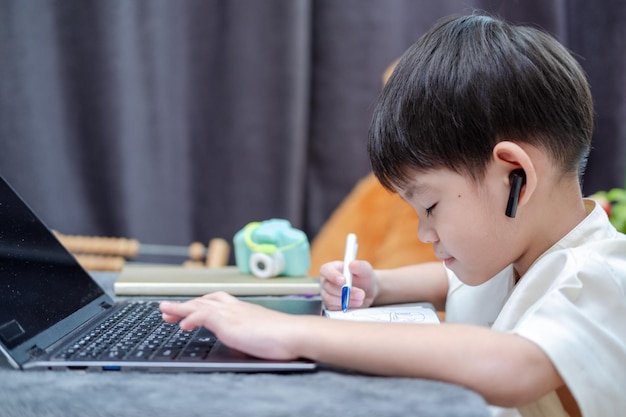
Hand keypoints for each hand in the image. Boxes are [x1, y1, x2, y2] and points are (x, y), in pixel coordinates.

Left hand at [159, 292, 302, 359]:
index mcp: (244, 310)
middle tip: (168, 308)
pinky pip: (203, 315)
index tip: (189, 310)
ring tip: (165, 311)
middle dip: (185, 304)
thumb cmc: (284, 338)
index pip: (218, 302)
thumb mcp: (263, 333)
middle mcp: (236, 308)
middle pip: (205, 300)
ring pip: (200, 304)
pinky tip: (182, 324)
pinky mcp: (228, 321)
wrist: (294, 333)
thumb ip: (252, 333)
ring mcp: (231, 313)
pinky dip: (190, 317)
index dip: (201, 304)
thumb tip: (248, 340)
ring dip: (180, 307)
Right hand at [319, 259, 377, 309]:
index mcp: (332, 268)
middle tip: (360, 293)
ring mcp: (327, 293)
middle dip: (344, 291)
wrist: (368, 291)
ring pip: (330, 299)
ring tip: (361, 298)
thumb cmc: (364, 277)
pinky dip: (345, 306)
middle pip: (328, 287)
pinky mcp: (330, 305)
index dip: (332, 275)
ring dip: (346, 300)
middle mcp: (327, 281)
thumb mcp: (366, 270)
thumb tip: (352, 264)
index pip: (325, 270)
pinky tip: (355, 303)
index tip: (344, 280)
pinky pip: (334, 308)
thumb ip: (360, 266)